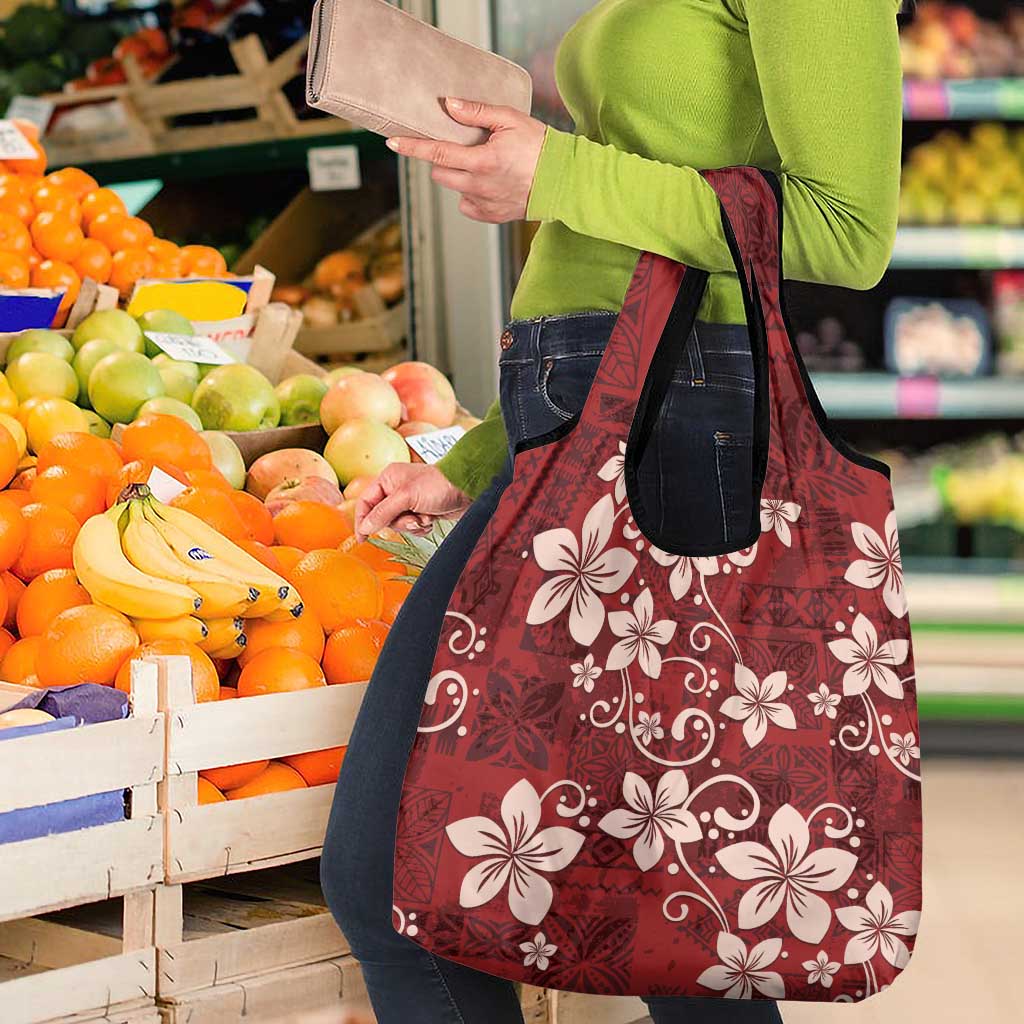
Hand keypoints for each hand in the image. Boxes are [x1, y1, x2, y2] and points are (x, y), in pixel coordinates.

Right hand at [354, 463, 471, 539]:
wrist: (467, 489)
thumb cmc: (438, 485)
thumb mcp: (406, 497)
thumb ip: (383, 512)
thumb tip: (365, 527)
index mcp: (388, 479)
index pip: (365, 502)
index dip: (362, 520)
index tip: (362, 538)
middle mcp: (395, 489)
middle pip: (382, 517)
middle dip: (399, 522)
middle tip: (413, 519)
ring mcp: (409, 501)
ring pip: (398, 524)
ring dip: (412, 525)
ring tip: (425, 517)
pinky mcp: (421, 511)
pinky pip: (412, 527)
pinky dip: (421, 527)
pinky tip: (431, 519)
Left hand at [385, 97, 546, 222]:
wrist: (564, 181)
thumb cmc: (540, 146)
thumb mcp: (510, 119)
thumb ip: (476, 112)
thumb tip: (448, 105)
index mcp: (482, 161)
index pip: (437, 153)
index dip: (412, 147)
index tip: (393, 143)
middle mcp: (479, 186)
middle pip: (440, 173)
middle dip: (442, 159)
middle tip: (460, 147)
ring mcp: (484, 204)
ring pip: (454, 188)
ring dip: (458, 175)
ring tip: (481, 164)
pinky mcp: (491, 216)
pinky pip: (467, 204)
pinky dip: (471, 193)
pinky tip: (488, 183)